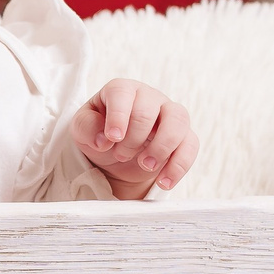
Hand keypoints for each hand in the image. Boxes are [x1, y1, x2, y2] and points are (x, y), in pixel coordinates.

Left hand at [72, 78, 197, 198]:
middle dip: (134, 138)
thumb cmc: (100, 135)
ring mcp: (169, 115)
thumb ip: (86, 127)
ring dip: (162, 147)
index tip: (112, 138)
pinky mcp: (183, 136)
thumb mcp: (82, 130)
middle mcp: (149, 98)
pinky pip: (191, 145)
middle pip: (148, 109)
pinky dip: (178, 166)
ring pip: (178, 120)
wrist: (116, 157)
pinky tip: (164, 182)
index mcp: (122, 91)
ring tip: (146, 165)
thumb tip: (103, 139)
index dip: (118, 115)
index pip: (123, 92)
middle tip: (121, 155)